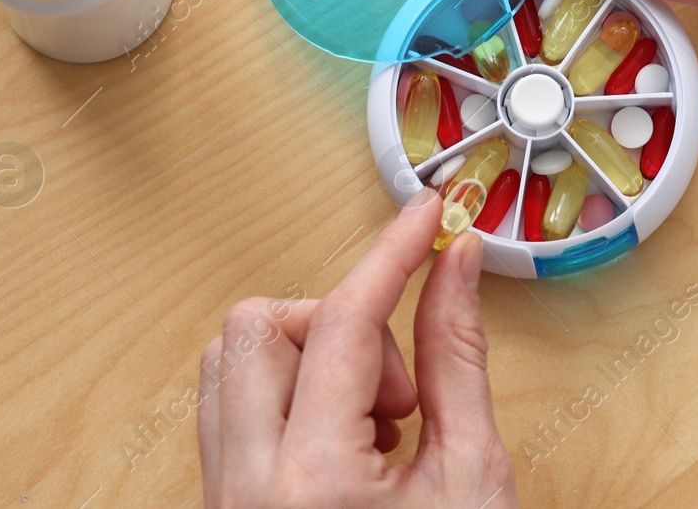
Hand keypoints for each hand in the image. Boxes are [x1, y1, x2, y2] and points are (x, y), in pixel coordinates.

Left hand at [197, 190, 517, 508]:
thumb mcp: (473, 474)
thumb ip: (458, 358)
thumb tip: (455, 264)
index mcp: (315, 480)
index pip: (343, 322)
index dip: (392, 254)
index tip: (425, 217)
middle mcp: (248, 488)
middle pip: (259, 327)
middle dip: (337, 325)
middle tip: (401, 389)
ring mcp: (226, 500)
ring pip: (232, 363)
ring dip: (306, 362)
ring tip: (372, 421)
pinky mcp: (224, 507)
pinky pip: (227, 413)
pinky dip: (285, 399)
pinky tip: (344, 438)